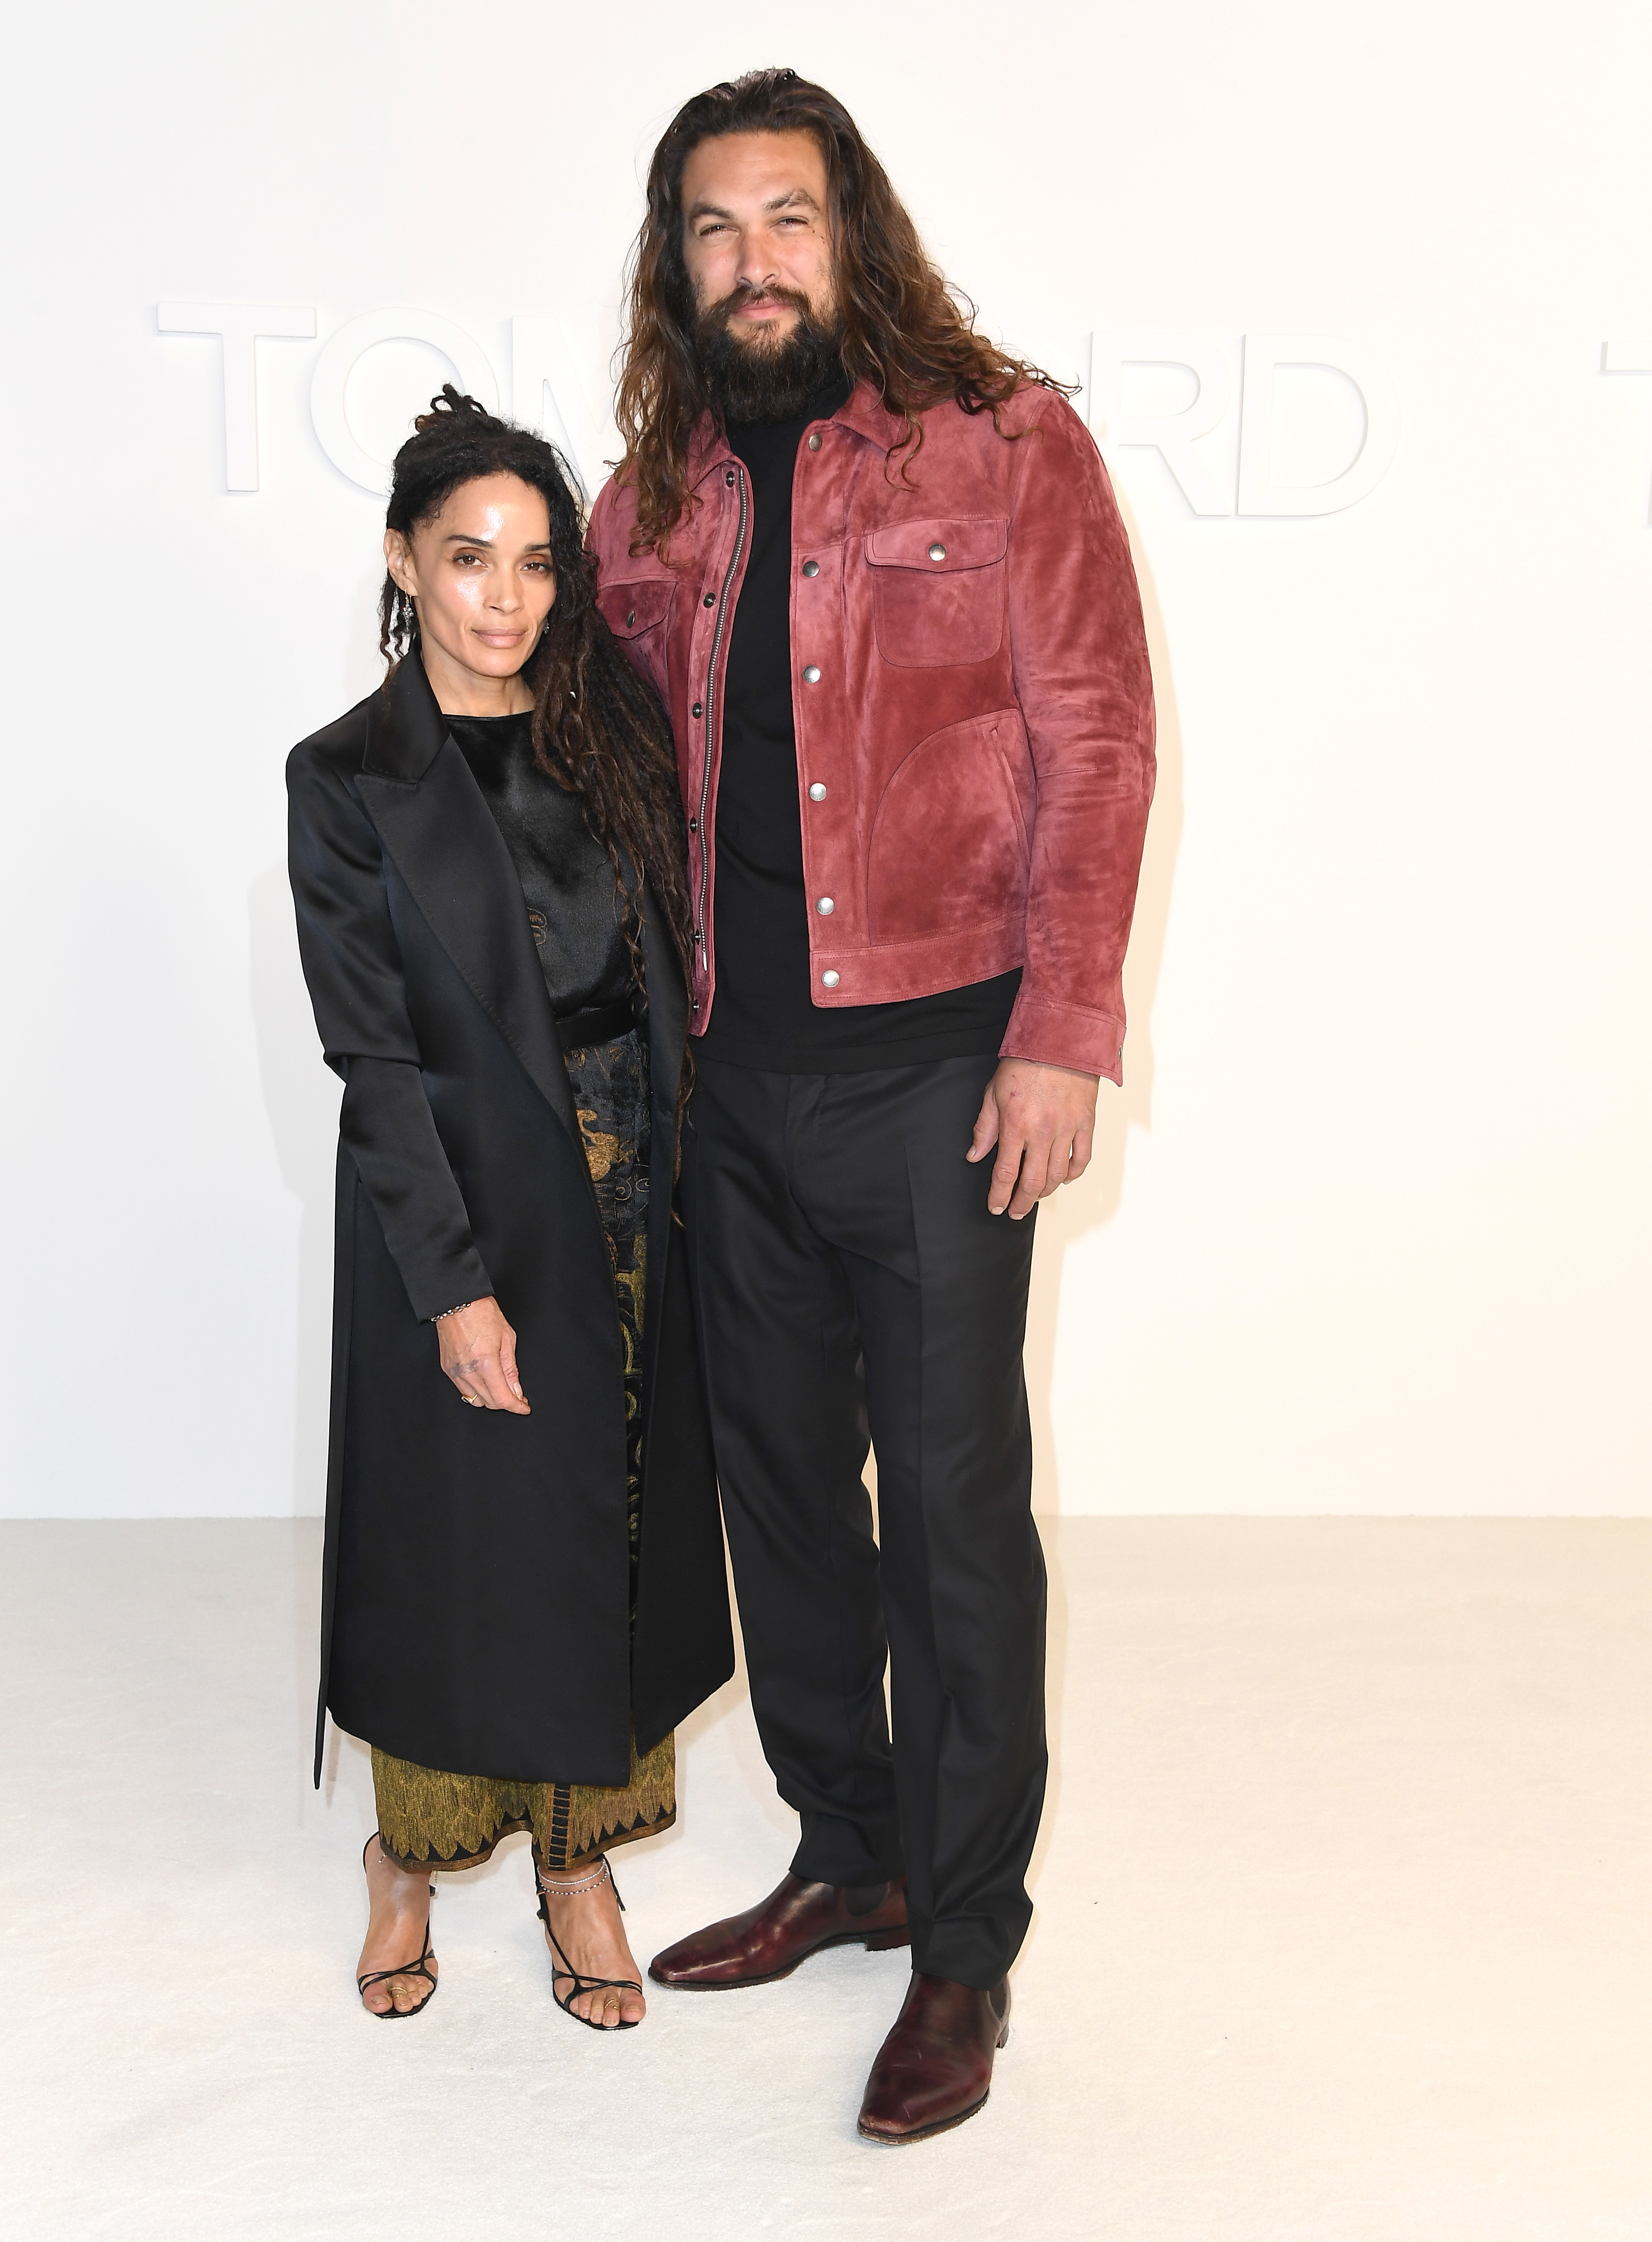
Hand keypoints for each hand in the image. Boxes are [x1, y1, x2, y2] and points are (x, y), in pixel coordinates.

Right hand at [437, 1297, 529, 1412]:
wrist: (457, 1301)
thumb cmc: (483, 1313)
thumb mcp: (507, 1339)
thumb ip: (511, 1369)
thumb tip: (516, 1391)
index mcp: (486, 1364)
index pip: (503, 1398)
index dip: (516, 1406)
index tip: (524, 1407)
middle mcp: (468, 1373)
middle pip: (490, 1402)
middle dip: (506, 1402)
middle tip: (517, 1395)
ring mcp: (455, 1373)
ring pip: (475, 1400)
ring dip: (491, 1398)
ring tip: (501, 1387)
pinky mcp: (447, 1369)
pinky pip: (464, 1391)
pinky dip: (477, 1391)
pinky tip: (485, 1380)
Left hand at [967, 1059, 1099, 1218]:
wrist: (1060, 1041)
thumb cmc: (1025, 1062)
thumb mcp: (993, 1093)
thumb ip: (984, 1128)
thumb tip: (975, 1156)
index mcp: (1016, 1126)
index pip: (1005, 1173)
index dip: (999, 1196)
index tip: (995, 1207)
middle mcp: (1042, 1132)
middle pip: (1032, 1182)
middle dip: (1021, 1202)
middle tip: (1015, 1211)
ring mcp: (1066, 1129)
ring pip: (1057, 1175)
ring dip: (1045, 1192)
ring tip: (1035, 1197)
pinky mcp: (1085, 1124)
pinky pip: (1081, 1158)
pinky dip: (1072, 1174)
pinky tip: (1063, 1178)